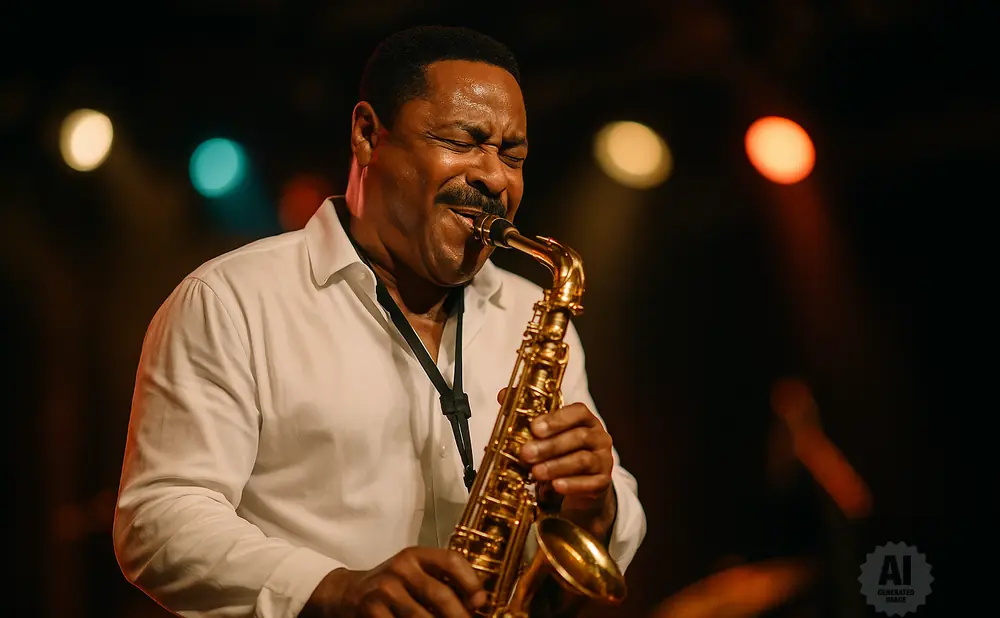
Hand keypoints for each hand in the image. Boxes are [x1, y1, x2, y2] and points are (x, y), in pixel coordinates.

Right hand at [305, 547, 485, 617]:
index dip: (470, 581)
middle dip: (460, 616)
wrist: (348, 593)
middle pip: (440, 594)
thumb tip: (477, 603)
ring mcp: (385, 590)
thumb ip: (441, 580)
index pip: (451, 560)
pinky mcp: (372, 611)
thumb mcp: (414, 573)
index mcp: (416, 555)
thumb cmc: (393, 585)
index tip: (480, 602)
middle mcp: (401, 568)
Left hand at [498, 389, 616, 536]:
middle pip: (579, 437)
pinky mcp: (603, 482)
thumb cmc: (560, 452)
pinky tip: (555, 486)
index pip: (578, 412)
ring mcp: (603, 460)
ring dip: (556, 466)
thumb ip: (527, 414)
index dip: (557, 419)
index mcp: (585, 420)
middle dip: (550, 446)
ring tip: (535, 472)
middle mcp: (598, 437)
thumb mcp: (545, 433)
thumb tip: (503, 395)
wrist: (580, 484)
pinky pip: (591, 483)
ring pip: (583, 460)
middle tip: (526, 453)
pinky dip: (572, 485)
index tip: (534, 428)